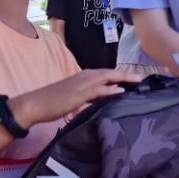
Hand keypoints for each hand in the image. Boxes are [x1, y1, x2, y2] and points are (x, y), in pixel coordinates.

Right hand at [11, 70, 140, 128]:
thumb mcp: (74, 98)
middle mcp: (85, 76)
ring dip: (123, 79)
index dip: (120, 75)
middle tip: (142, 78)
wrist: (36, 104)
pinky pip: (98, 91)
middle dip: (126, 75)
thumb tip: (101, 102)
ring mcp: (82, 84)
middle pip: (110, 73)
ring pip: (107, 78)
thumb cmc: (53, 102)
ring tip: (137, 81)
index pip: (106, 74)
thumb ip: (88, 98)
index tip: (134, 78)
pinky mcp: (79, 94)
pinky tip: (121, 92)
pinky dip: (110, 90)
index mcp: (84, 76)